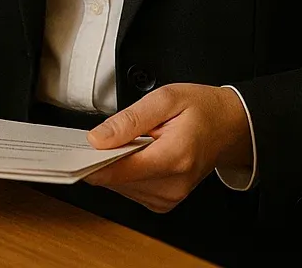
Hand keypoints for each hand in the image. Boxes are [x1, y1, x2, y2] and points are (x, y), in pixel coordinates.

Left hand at [83, 84, 252, 212]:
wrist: (228, 126)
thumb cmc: (201, 109)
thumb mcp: (165, 98)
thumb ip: (129, 119)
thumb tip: (97, 139)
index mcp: (175, 157)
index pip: (120, 171)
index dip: (92, 162)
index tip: (73, 152)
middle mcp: (174, 185)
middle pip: (117, 180)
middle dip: (104, 158)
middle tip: (105, 135)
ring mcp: (171, 197)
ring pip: (120, 187)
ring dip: (115, 166)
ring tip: (128, 141)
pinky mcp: (165, 202)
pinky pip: (130, 190)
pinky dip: (125, 173)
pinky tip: (135, 154)